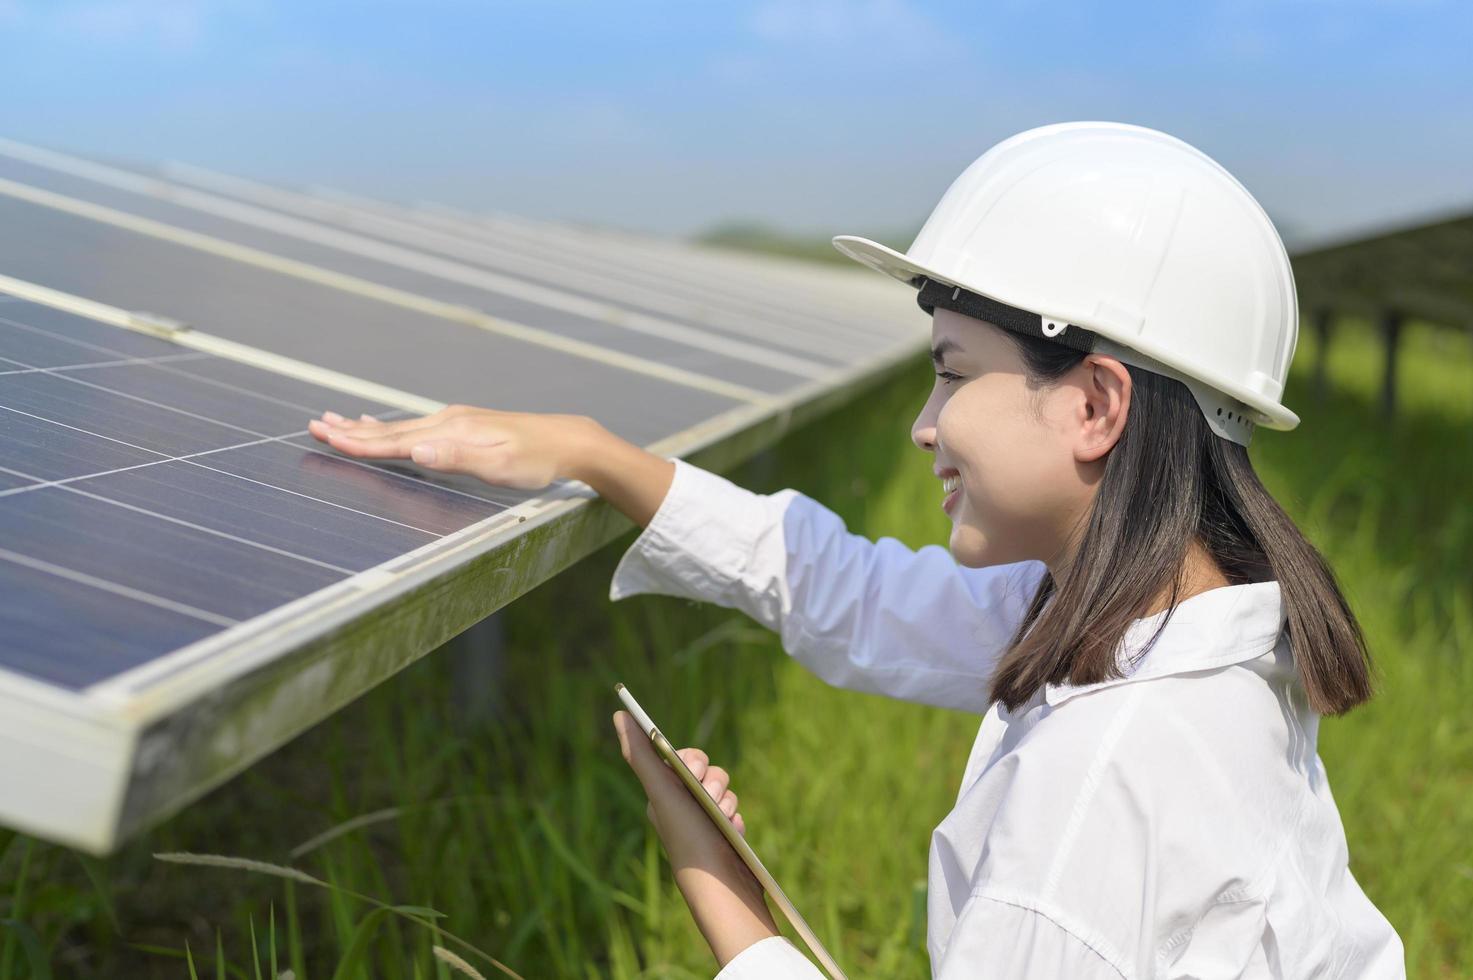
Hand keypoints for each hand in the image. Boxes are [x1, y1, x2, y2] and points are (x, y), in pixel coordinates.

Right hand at [306, 405, 603, 488]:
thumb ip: (456, 458)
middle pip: (390, 430)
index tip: (327, 439)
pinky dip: (392, 427)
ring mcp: (455, 422)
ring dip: (366, 426)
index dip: (361, 444)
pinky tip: (385, 425)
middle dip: (351, 431)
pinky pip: (416, 426)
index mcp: (451, 432)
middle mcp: (448, 422)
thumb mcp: (499, 466)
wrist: (566, 441)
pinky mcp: (464, 426)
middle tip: (314, 425)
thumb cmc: (536, 459)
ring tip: (336, 421)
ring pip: (400, 426)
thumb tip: (418, 449)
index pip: (396, 441)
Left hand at [612, 711, 780, 966]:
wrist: (720, 887)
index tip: (693, 766)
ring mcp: (703, 822)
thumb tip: (620, 715)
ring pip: (723, 789)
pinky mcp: (723, 835)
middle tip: (710, 795)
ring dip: (727, 799)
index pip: (679, 758)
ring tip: (724, 818)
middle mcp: (680, 807)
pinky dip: (736, 818)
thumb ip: (641, 754)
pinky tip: (733, 832)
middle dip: (714, 779)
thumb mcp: (662, 791)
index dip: (691, 758)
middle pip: (706, 771)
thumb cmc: (687, 837)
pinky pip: (735, 812)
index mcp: (661, 796)